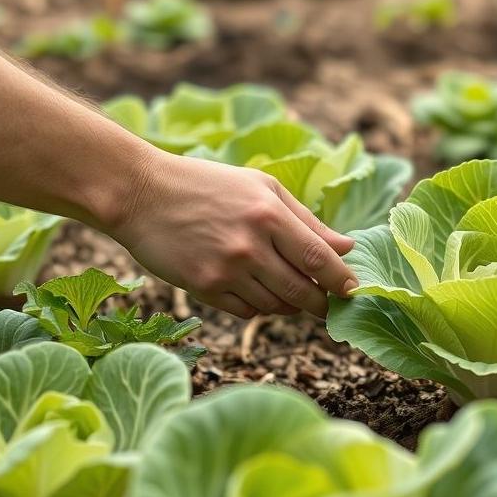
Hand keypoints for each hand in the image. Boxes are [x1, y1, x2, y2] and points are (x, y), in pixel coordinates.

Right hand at [103, 149, 357, 318]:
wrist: (142, 194)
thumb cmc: (209, 184)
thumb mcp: (263, 188)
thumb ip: (307, 220)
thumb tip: (347, 247)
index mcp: (269, 214)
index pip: (319, 258)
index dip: (341, 280)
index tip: (354, 291)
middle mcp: (250, 246)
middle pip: (302, 291)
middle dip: (321, 303)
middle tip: (328, 304)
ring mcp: (225, 270)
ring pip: (275, 306)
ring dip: (289, 304)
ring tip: (289, 290)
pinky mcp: (203, 288)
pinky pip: (245, 312)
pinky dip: (258, 306)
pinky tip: (256, 289)